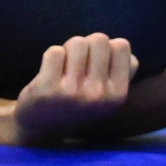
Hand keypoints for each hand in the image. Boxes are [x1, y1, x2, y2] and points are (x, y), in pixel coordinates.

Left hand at [10, 35, 138, 143]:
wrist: (43, 126)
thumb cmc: (79, 100)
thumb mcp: (108, 93)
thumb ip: (122, 70)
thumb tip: (121, 44)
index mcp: (118, 94)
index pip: (121, 45)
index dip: (106, 48)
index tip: (96, 62)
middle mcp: (98, 94)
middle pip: (99, 39)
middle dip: (87, 45)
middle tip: (78, 63)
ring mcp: (72, 92)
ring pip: (77, 42)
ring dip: (68, 50)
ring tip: (64, 68)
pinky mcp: (47, 89)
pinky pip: (55, 52)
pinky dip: (50, 57)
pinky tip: (49, 73)